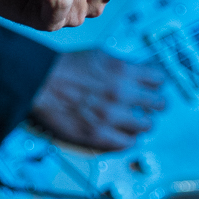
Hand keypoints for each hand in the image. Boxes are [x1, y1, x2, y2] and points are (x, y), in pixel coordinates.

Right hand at [29, 49, 167, 150]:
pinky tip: (123, 135)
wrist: (39, 82)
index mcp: (122, 70)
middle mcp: (120, 93)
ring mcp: (111, 116)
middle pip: (158, 104)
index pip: (158, 80)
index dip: (157, 84)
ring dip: (143, 123)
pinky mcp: (98, 135)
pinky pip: (127, 144)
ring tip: (137, 122)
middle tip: (153, 107)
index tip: (156, 88)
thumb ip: (122, 65)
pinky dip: (127, 139)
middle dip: (156, 105)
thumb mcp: (99, 54)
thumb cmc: (64, 68)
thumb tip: (140, 71)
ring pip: (146, 126)